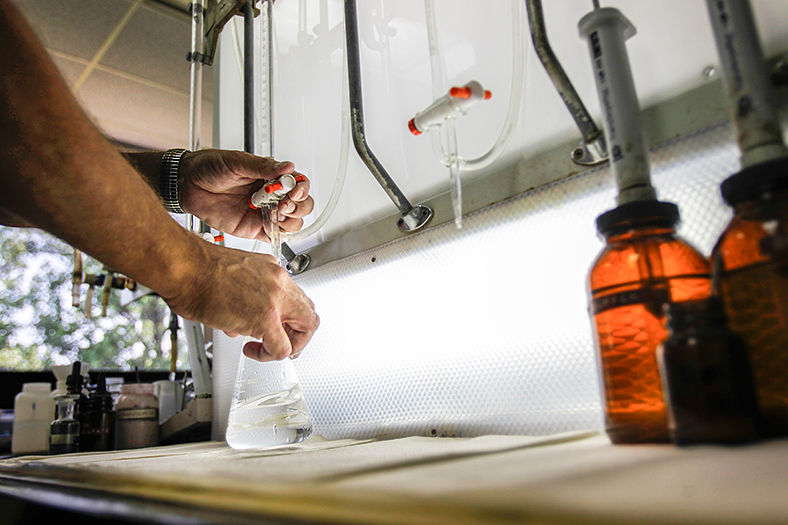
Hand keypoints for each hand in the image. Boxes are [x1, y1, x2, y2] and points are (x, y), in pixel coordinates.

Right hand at [165, 241, 319, 360]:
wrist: (185, 268)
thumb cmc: (197, 270)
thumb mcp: (232, 278)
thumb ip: (246, 299)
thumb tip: (242, 324)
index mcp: (272, 270)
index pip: (297, 298)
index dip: (291, 318)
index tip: (280, 327)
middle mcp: (279, 281)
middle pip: (309, 313)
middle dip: (299, 334)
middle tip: (283, 343)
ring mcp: (275, 298)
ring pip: (305, 328)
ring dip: (288, 344)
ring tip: (264, 348)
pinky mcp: (265, 318)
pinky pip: (282, 347)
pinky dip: (270, 355)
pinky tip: (252, 351)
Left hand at [177, 149, 313, 241]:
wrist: (186, 184)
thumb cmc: (208, 167)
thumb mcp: (236, 161)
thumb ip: (263, 166)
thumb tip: (287, 167)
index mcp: (270, 176)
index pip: (298, 183)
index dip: (301, 188)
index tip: (293, 190)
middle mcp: (270, 196)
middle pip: (301, 205)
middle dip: (298, 206)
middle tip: (284, 203)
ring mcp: (263, 213)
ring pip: (292, 222)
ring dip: (290, 220)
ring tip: (275, 214)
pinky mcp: (253, 229)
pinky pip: (274, 236)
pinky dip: (278, 235)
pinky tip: (271, 227)